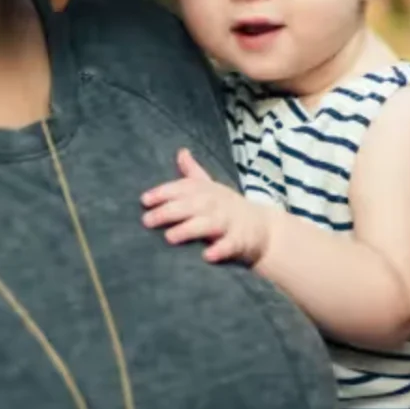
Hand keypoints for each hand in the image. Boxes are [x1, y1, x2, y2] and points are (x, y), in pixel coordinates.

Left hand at [140, 148, 273, 263]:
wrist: (265, 229)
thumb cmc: (229, 208)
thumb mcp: (212, 188)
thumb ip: (192, 173)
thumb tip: (181, 152)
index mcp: (208, 191)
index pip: (184, 188)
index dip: (164, 192)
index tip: (144, 200)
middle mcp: (218, 203)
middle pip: (191, 205)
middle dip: (169, 211)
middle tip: (147, 221)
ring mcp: (230, 221)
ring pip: (208, 224)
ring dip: (189, 229)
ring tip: (169, 237)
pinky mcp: (241, 240)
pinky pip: (230, 244)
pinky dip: (220, 249)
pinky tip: (207, 256)